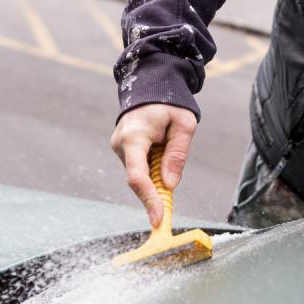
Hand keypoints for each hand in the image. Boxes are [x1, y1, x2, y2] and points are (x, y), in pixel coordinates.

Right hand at [110, 104, 196, 226]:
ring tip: (169, 146)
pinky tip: (161, 151)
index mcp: (134, 136)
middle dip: (156, 193)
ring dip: (156, 175)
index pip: (137, 176)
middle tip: (171, 203)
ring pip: (140, 174)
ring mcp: (119, 146)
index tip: (159, 218)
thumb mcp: (184, 124)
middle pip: (138, 180)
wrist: (150, 84)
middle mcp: (121, 143)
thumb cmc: (170, 102)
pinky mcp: (122, 149)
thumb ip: (177, 154)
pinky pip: (139, 167)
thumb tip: (169, 184)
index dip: (148, 200)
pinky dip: (152, 169)